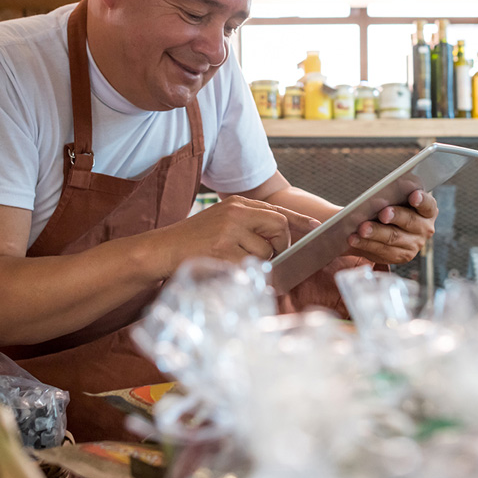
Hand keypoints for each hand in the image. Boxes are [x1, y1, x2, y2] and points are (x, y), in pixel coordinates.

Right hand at [153, 195, 320, 273]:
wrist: (162, 249)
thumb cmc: (193, 240)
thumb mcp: (221, 222)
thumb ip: (248, 225)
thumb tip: (279, 237)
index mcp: (237, 204)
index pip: (277, 210)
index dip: (300, 220)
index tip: (316, 226)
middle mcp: (236, 213)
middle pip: (279, 226)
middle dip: (281, 245)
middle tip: (270, 256)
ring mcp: (229, 231)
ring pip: (266, 251)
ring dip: (258, 262)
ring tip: (235, 261)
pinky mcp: (223, 250)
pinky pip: (250, 266)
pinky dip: (245, 272)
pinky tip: (228, 269)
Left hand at [346, 189, 437, 264]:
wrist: (390, 228)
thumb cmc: (394, 208)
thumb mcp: (398, 199)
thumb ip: (393, 195)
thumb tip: (378, 196)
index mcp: (428, 210)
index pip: (428, 204)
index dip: (421, 200)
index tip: (413, 195)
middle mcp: (425, 228)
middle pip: (409, 221)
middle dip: (395, 216)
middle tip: (382, 213)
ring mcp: (414, 244)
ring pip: (393, 238)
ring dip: (376, 233)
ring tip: (361, 228)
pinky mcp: (401, 257)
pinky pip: (382, 251)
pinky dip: (366, 244)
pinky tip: (354, 239)